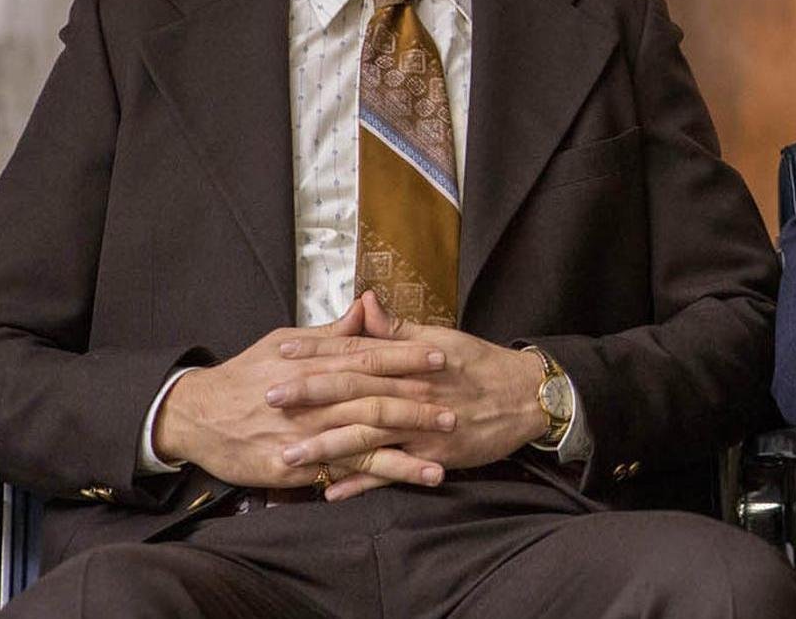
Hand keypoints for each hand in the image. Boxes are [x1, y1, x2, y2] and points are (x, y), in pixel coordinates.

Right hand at [152, 296, 454, 492]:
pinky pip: (344, 469)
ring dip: (408, 442)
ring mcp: (305, 433)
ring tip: (445, 446)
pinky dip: (379, 473)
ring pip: (365, 435)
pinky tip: (409, 477)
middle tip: (455, 406)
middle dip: (417, 401)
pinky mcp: (296, 466)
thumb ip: (330, 332)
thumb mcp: (283, 342)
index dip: (406, 356)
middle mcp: (311, 396)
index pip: (367, 355)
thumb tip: (366, 307)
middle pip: (373, 395)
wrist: (196, 415)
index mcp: (310, 361)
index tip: (441, 356)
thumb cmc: (244, 375)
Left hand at [268, 291, 549, 498]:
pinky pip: (393, 471)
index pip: (357, 352)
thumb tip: (365, 304)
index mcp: (412, 360)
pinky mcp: (435, 457)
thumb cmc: (483, 365)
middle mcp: (413, 391)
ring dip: (326, 446)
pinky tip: (332, 492)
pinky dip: (363, 482)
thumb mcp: (443, 338)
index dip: (318, 352)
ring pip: (367, 435)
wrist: (528, 397)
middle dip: (309, 395)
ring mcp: (423, 427)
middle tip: (267, 398)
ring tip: (287, 455)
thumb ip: (399, 329)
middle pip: (355, 392)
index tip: (281, 352)